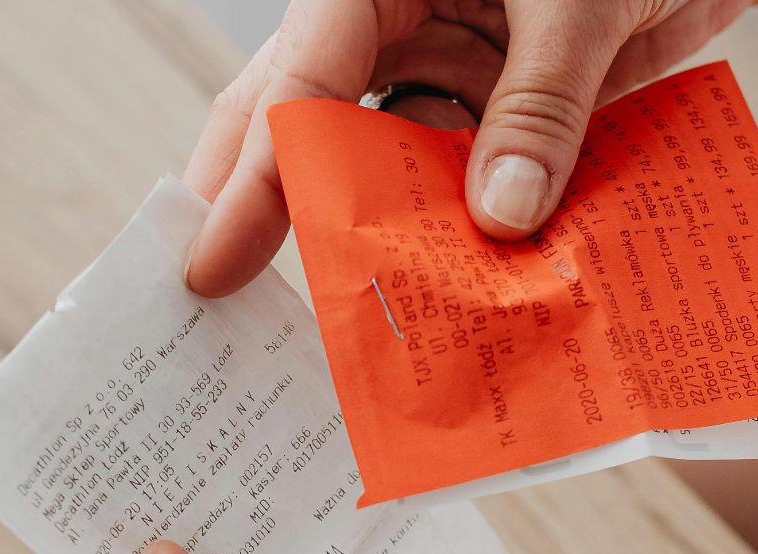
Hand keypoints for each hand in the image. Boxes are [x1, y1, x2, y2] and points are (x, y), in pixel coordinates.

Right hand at [183, 0, 757, 296]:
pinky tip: (460, 290)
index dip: (253, 180)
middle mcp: (398, 18)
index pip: (297, 81)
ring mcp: (454, 60)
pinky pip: (472, 173)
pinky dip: (470, 230)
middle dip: (280, 211)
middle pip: (310, 123)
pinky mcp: (512, 98)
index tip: (217, 265)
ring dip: (389, 235)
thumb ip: (540, 105)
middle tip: (230, 302)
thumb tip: (500, 222)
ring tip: (359, 320)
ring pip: (391, 162)